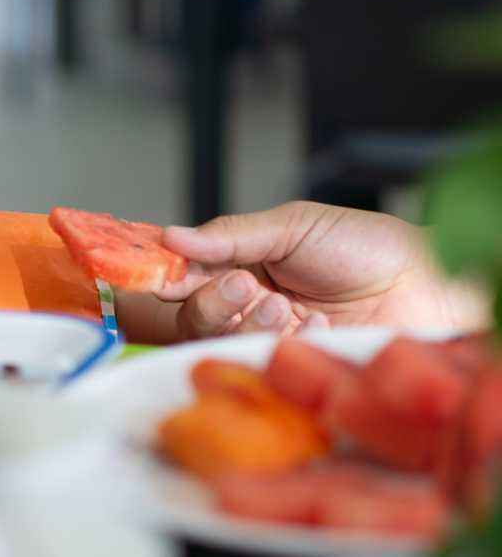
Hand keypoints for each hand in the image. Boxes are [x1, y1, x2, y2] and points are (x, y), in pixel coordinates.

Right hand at [151, 201, 490, 340]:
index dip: (168, 274)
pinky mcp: (291, 365)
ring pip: (221, 342)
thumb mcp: (294, 226)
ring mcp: (267, 337)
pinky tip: (319, 326)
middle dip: (210, 301)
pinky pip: (263, 362)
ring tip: (285, 305)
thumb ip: (231, 235)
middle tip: (244, 285)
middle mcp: (246, 303)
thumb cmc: (366, 247)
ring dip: (248, 322)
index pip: (186, 273)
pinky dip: (287, 342)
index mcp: (240, 262)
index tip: (165, 273)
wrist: (427, 284)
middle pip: (191, 316)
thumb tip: (172, 237)